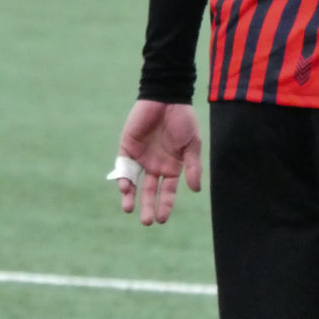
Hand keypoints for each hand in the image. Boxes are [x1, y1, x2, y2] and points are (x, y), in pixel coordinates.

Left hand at [114, 100, 202, 224]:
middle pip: (149, 191)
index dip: (165, 205)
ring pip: (133, 182)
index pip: (167, 191)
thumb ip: (193, 167)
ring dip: (130, 196)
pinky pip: (123, 166)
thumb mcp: (192, 144)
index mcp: (172, 167)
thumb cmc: (183, 120)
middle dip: (147, 207)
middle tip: (146, 222)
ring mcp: (141, 157)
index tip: (161, 219)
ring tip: (129, 209)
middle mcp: (155, 165)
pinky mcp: (127, 147)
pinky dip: (123, 178)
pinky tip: (125, 187)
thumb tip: (196, 190)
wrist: (166, 97)